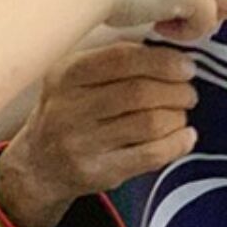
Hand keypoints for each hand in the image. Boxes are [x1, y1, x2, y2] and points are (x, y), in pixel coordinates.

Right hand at [0, 43, 198, 226]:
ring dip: (177, 116)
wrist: (38, 164)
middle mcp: (68, 109)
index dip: (162, 61)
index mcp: (65, 75)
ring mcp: (81, 144)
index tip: (185, 66)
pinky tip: (185, 136)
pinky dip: (177, 143)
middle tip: (188, 92)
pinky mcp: (98, 173)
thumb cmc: (69, 112)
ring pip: (149, 124)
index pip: (121, 59)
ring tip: (181, 113)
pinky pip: (150, 155)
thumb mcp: (75, 78)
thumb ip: (114, 61)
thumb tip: (171, 53)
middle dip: (176, 90)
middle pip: (139, 93)